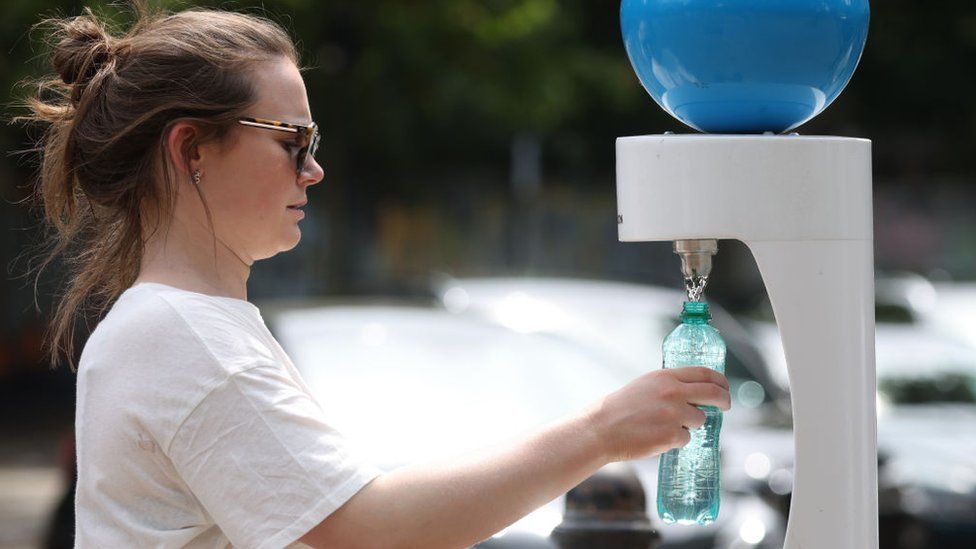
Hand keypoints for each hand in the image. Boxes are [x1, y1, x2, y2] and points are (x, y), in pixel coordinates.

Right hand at [584, 367, 730, 462]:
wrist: (601, 429)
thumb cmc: (621, 409)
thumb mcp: (645, 386)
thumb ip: (669, 385)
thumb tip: (694, 391)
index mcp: (666, 377)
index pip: (704, 373)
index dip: (720, 380)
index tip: (724, 387)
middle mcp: (673, 392)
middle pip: (713, 393)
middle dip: (724, 400)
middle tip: (726, 406)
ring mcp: (674, 414)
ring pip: (699, 419)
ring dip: (689, 424)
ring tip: (663, 426)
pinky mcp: (672, 435)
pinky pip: (686, 438)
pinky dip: (676, 440)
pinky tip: (656, 437)